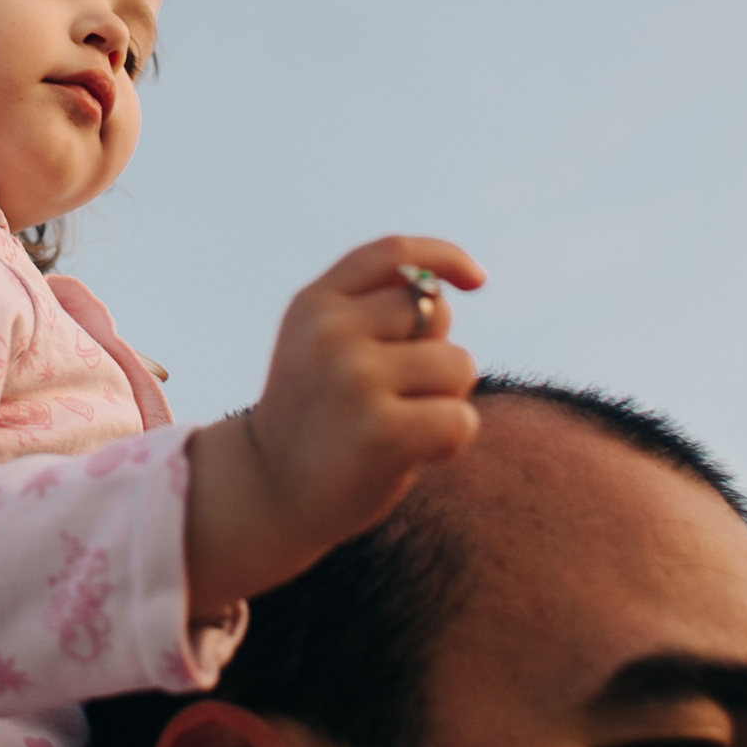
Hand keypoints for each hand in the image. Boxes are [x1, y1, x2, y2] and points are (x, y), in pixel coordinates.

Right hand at [184, 236, 484, 616]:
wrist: (270, 491)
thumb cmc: (317, 416)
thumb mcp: (321, 345)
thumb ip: (370, 311)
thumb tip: (446, 293)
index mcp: (315, 303)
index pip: (393, 254)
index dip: (444, 257)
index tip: (477, 281)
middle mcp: (331, 332)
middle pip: (436, 312)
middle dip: (435, 350)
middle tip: (391, 394)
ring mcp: (354, 379)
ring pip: (457, 364)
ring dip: (445, 398)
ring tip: (396, 424)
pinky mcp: (381, 431)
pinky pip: (460, 418)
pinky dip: (451, 440)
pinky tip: (410, 454)